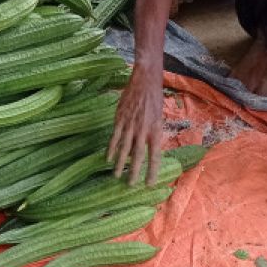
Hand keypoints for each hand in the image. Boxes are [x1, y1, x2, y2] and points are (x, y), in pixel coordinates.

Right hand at [107, 65, 163, 186]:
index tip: (149, 184)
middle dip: (134, 172)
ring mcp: (129, 125)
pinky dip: (110, 149)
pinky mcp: (119, 120)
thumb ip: (153, 135)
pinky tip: (107, 159)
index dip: (152, 171)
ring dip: (119, 164)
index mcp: (156, 130)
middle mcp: (142, 130)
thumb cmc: (154, 100)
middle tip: (131, 185)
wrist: (144, 82)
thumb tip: (145, 151)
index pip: (154, 156)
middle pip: (138, 156)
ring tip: (116, 176)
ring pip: (123, 149)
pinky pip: (114, 137)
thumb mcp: (159, 118)